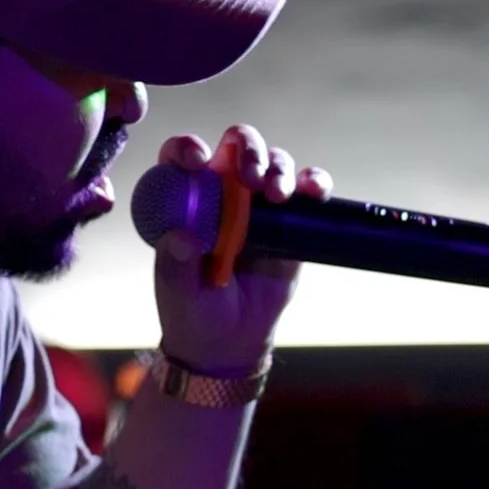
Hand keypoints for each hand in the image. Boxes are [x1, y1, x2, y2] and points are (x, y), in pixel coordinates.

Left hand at [150, 124, 332, 375]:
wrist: (230, 342)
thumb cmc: (192, 310)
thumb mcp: (177, 291)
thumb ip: (174, 265)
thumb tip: (179, 237)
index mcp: (185, 198)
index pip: (182, 156)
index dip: (188, 148)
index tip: (199, 161)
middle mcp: (222, 191)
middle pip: (236, 146)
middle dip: (248, 150)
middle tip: (251, 178)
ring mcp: (258, 204)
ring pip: (274, 161)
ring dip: (279, 168)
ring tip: (277, 196)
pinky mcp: (291, 222)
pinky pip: (306, 191)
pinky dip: (314, 182)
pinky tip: (314, 192)